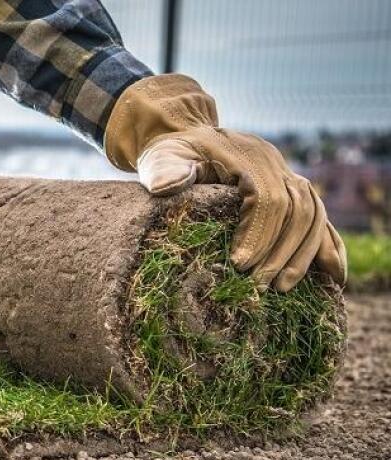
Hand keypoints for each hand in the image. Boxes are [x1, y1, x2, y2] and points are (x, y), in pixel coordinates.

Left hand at [105, 74, 346, 290]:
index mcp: (247, 156)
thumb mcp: (161, 157)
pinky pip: (320, 217)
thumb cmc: (172, 154)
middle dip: (280, 251)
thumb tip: (168, 186)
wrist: (189, 136)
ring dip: (303, 253)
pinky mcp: (292, 189)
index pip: (266, 198)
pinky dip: (329, 245)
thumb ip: (164, 170)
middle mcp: (275, 164)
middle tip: (259, 285)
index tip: (240, 265)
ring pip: (313, 214)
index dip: (259, 233)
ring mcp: (287, 175)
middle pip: (296, 209)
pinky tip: (333, 275)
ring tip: (282, 288)